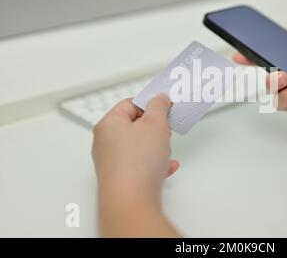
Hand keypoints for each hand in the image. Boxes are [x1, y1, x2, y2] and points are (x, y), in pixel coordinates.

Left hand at [92, 94, 179, 236]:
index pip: (129, 104)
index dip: (149, 103)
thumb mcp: (155, 123)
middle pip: (134, 127)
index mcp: (109, 124)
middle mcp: (106, 143)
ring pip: (139, 148)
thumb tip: (159, 98)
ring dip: (157, 147)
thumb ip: (159, 106)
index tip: (165, 106)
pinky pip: (141, 166)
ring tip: (166, 150)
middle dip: (154, 128)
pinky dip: (155, 164)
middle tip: (166, 129)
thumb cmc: (137, 160)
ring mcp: (113, 162)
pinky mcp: (122, 179)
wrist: (130, 198)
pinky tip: (168, 166)